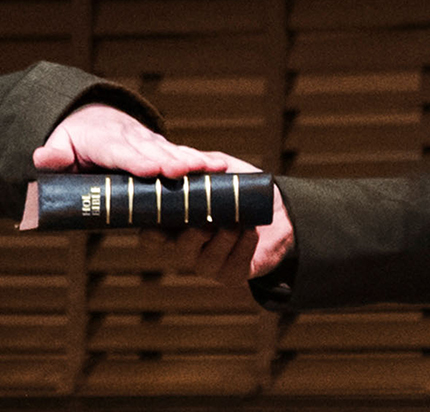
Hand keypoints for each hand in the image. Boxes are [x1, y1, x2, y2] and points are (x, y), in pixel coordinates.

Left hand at [33, 102, 228, 179]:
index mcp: (104, 142)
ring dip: (193, 160)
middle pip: (152, 153)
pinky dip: (203, 160)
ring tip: (214, 168)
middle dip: (169, 162)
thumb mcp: (58, 145)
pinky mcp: (162, 149)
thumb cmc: (73, 140)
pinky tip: (224, 167)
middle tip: (186, 172)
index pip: (119, 153)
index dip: (135, 162)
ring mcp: (149, 143)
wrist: (91, 118)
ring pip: (172, 152)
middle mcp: (131, 140)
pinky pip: (184, 154)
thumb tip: (42, 158)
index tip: (150, 171)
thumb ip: (53, 155)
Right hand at [138, 153, 293, 281]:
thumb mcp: (219, 169)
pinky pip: (234, 264)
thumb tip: (179, 155)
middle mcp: (185, 247)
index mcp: (174, 225)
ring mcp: (207, 263)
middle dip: (194, 232)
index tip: (163, 214)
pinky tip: (251, 230)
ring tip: (238, 220)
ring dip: (224, 237)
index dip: (151, 228)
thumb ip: (198, 162)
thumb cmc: (240, 189)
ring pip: (208, 257)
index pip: (150, 235)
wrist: (280, 211)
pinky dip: (244, 246)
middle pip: (179, 246)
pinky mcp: (231, 274)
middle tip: (209, 218)